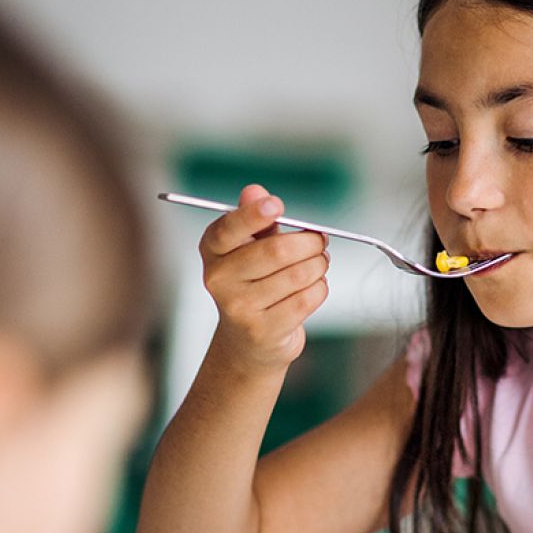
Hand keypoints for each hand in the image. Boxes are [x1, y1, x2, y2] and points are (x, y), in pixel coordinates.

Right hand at [199, 184, 328, 368]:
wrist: (248, 341)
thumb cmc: (254, 283)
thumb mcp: (250, 246)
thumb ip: (255, 218)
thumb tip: (254, 191)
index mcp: (212, 250)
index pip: (228, 228)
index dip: (253, 215)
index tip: (276, 205)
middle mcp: (219, 279)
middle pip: (276, 251)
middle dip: (309, 242)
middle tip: (320, 240)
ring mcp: (239, 308)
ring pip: (298, 275)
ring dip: (319, 265)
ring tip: (319, 263)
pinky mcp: (263, 330)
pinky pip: (306, 298)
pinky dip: (319, 288)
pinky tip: (313, 287)